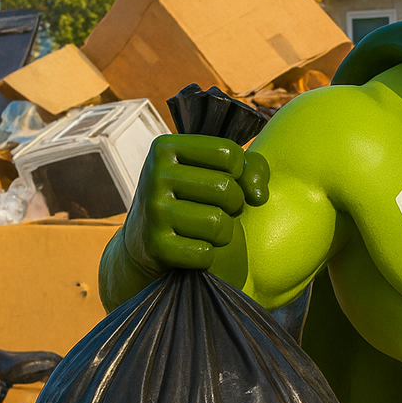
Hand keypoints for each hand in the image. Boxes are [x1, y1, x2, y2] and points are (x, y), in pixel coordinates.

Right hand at [123, 134, 269, 275]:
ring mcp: (153, 210)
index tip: (222, 180)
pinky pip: (205, 252)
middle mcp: (155, 174)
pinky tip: (190, 247)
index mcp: (166, 147)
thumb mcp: (214, 170)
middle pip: (226, 187)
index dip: (238, 172)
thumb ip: (252, 168)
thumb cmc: (191, 198)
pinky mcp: (155, 246)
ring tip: (206, 229)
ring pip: (218, 222)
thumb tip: (259, 196)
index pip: (229, 153)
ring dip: (223, 232)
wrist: (142, 242)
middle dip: (233, 203)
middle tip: (217, 208)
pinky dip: (207, 255)